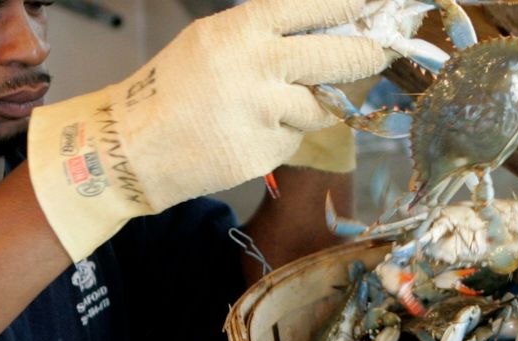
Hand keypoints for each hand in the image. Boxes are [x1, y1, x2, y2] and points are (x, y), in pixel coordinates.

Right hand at [28, 0, 384, 260]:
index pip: (309, 9)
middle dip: (367, 54)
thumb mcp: (214, 44)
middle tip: (383, 50)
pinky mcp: (266, 150)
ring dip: (313, 106)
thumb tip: (327, 35)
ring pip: (320, 106)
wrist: (133, 146)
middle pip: (335, 57)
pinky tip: (250, 133)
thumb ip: (267, 39)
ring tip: (273, 106)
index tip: (376, 4)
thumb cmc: (175, 90)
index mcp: (240, 31)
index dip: (348, 7)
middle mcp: (257, 67)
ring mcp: (264, 111)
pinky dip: (284, 135)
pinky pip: (296, 137)